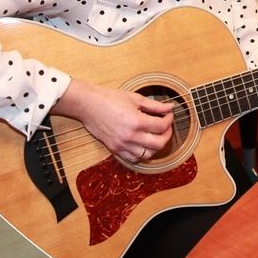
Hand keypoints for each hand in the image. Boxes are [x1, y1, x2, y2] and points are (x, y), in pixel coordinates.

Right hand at [53, 79, 173, 162]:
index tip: (168, 114)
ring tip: (156, 136)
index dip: (169, 119)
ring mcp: (122, 145)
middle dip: (167, 135)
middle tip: (166, 127)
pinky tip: (143, 144)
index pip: (162, 126)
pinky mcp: (115, 149)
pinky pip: (133, 158)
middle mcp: (130, 136)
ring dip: (156, 147)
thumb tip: (170, 107)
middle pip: (159, 144)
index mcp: (136, 121)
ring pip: (147, 155)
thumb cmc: (109, 99)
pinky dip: (142, 154)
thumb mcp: (135, 98)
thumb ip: (155, 105)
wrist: (88, 105)